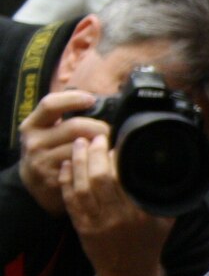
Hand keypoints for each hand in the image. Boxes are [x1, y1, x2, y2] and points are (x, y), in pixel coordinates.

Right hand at [18, 89, 111, 214]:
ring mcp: (44, 162)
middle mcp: (35, 142)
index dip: (73, 99)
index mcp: (32, 125)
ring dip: (102, 147)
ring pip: (83, 148)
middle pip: (75, 127)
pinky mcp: (57, 180)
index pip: (50, 104)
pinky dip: (100, 163)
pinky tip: (106, 162)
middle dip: (99, 127)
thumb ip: (61, 113)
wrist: (35, 182)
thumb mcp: (46, 129)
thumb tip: (85, 94)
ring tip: (109, 146)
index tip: (91, 99)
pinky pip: (86, 168)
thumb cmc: (48, 149)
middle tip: (109, 132)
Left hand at [60, 132, 169, 275]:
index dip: (118, 157)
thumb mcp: (166, 220)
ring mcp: (97, 223)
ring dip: (78, 162)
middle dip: (96, 153)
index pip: (125, 178)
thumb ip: (167, 196)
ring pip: (82, 186)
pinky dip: (66, 180)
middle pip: (101, 178)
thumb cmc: (148, 244)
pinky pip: (70, 200)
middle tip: (96, 138)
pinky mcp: (81, 228)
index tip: (117, 144)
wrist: (129, 275)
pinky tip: (67, 165)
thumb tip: (170, 168)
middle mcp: (119, 217)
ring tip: (79, 144)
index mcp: (141, 214)